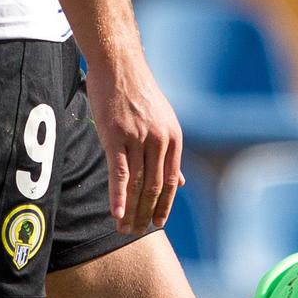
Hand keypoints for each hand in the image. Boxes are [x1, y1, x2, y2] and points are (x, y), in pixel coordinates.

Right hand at [85, 46, 182, 234]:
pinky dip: (119, 196)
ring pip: (138, 184)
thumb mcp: (162, 120)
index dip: (165, 206)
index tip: (157, 224)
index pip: (172, 182)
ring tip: (123, 229)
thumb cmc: (138, 92)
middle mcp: (160, 140)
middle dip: (146, 213)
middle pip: (155, 187)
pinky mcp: (116, 136)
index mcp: (173, 138)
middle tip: (136, 233)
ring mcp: (139, 138)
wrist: (120, 65)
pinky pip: (120, 173)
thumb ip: (169, 153)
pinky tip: (116, 214)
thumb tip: (181, 181)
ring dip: (131, 210)